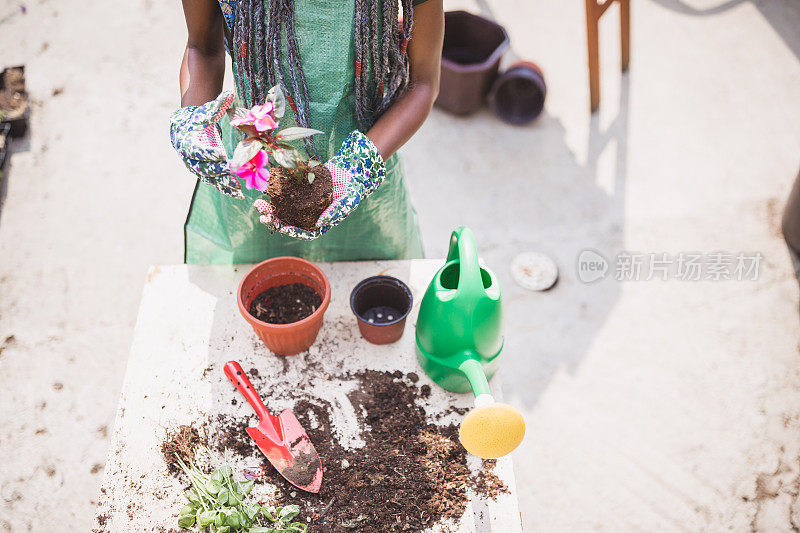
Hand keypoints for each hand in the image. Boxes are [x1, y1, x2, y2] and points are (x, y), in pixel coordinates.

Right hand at [169, 91, 243, 198]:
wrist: (189, 126)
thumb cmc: (198, 116)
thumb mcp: (206, 110)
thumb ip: (217, 104)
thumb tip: (229, 94)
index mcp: (184, 142)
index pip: (195, 150)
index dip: (207, 154)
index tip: (221, 155)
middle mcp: (187, 157)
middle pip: (201, 167)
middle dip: (217, 171)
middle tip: (232, 173)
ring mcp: (195, 166)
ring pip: (208, 177)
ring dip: (222, 183)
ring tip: (237, 189)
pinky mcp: (204, 172)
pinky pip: (214, 181)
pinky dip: (225, 188)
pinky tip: (237, 193)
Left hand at [253, 131, 385, 239]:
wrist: (352, 172)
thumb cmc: (353, 190)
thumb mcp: (347, 201)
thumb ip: (334, 212)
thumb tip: (319, 224)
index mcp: (319, 222)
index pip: (303, 231)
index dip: (291, 231)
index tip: (280, 227)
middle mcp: (309, 214)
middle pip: (288, 221)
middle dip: (274, 220)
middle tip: (262, 215)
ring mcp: (303, 202)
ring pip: (283, 208)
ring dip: (270, 207)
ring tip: (258, 203)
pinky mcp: (299, 189)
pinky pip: (285, 192)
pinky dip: (275, 191)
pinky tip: (265, 188)